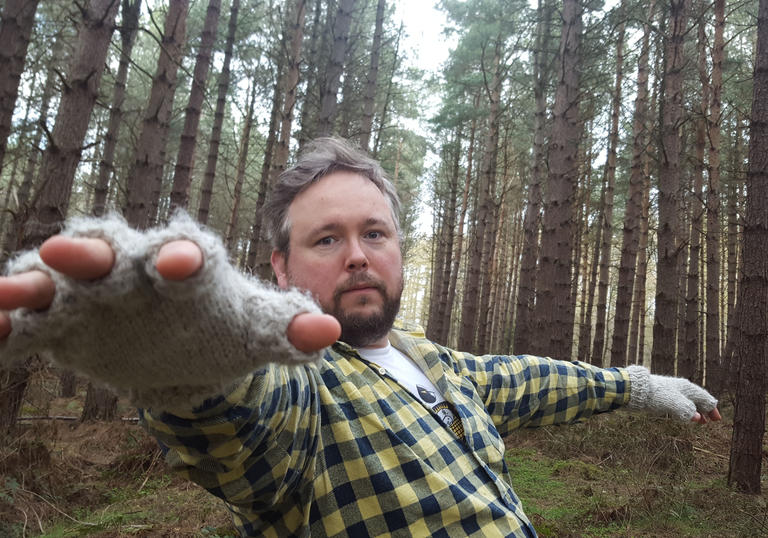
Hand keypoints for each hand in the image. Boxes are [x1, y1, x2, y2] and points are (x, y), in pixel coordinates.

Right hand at [0, 236, 338, 351]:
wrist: (185, 352)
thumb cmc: (224, 330)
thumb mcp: (257, 331)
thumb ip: (289, 328)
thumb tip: (331, 333)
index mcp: (186, 265)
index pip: (184, 252)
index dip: (183, 255)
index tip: (185, 264)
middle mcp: (134, 268)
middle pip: (109, 250)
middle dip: (89, 250)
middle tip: (66, 251)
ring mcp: (93, 294)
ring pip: (56, 279)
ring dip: (32, 284)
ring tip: (9, 296)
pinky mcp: (62, 324)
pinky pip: (30, 323)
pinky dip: (9, 328)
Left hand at [626, 365, 720, 422]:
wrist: (635, 389)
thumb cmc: (656, 395)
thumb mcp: (675, 404)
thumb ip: (688, 411)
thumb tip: (697, 417)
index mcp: (687, 388)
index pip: (705, 398)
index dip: (712, 409)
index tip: (716, 420)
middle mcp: (681, 388)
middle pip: (698, 399)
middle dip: (705, 410)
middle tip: (711, 421)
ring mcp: (672, 391)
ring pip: (688, 401)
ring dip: (695, 411)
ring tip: (699, 421)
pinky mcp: (662, 396)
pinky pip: (679, 403)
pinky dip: (685, 410)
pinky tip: (683, 415)